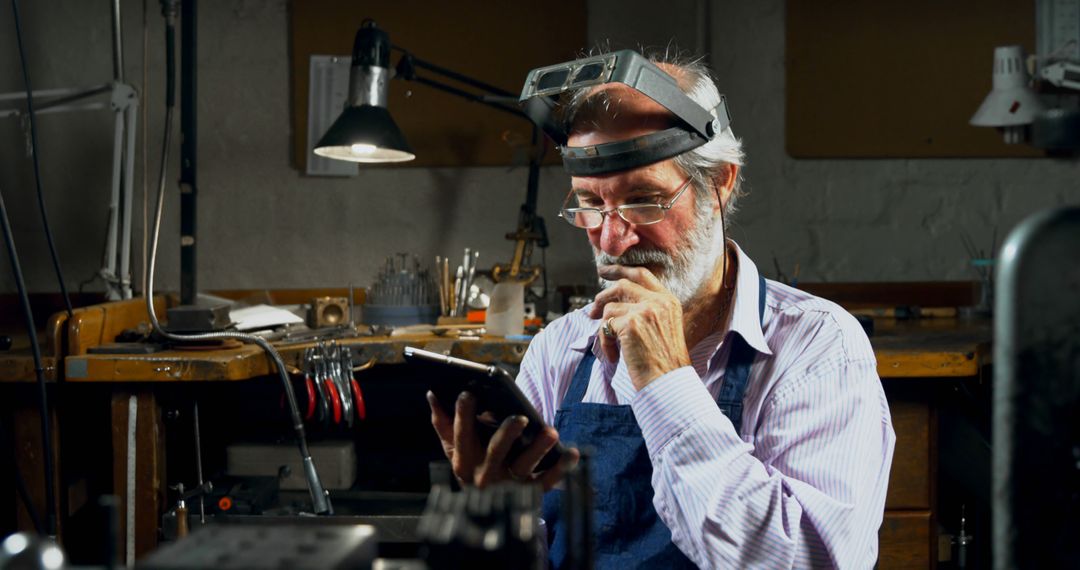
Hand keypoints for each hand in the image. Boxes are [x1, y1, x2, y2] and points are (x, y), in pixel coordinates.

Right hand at [428, 390, 579, 489]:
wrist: (486, 512)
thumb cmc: (472, 468)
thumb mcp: (454, 450)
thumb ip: (443, 424)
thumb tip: (433, 395)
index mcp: (464, 460)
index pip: (461, 435)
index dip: (463, 415)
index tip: (468, 394)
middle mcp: (485, 474)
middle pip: (495, 452)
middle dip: (506, 434)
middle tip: (519, 418)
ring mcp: (508, 484)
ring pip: (523, 466)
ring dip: (538, 449)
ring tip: (551, 432)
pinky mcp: (529, 493)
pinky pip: (547, 481)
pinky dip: (561, 469)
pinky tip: (572, 452)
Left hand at [590, 265, 690, 389]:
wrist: (668, 381)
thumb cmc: (664, 362)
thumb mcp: (664, 328)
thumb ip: (647, 311)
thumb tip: (616, 303)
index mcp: (668, 300)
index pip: (641, 275)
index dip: (620, 270)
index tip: (604, 271)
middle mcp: (658, 302)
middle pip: (622, 286)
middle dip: (602, 295)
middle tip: (592, 308)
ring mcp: (645, 310)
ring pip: (610, 308)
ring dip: (603, 326)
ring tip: (608, 342)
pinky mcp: (631, 324)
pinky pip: (605, 327)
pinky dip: (604, 343)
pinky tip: (613, 356)